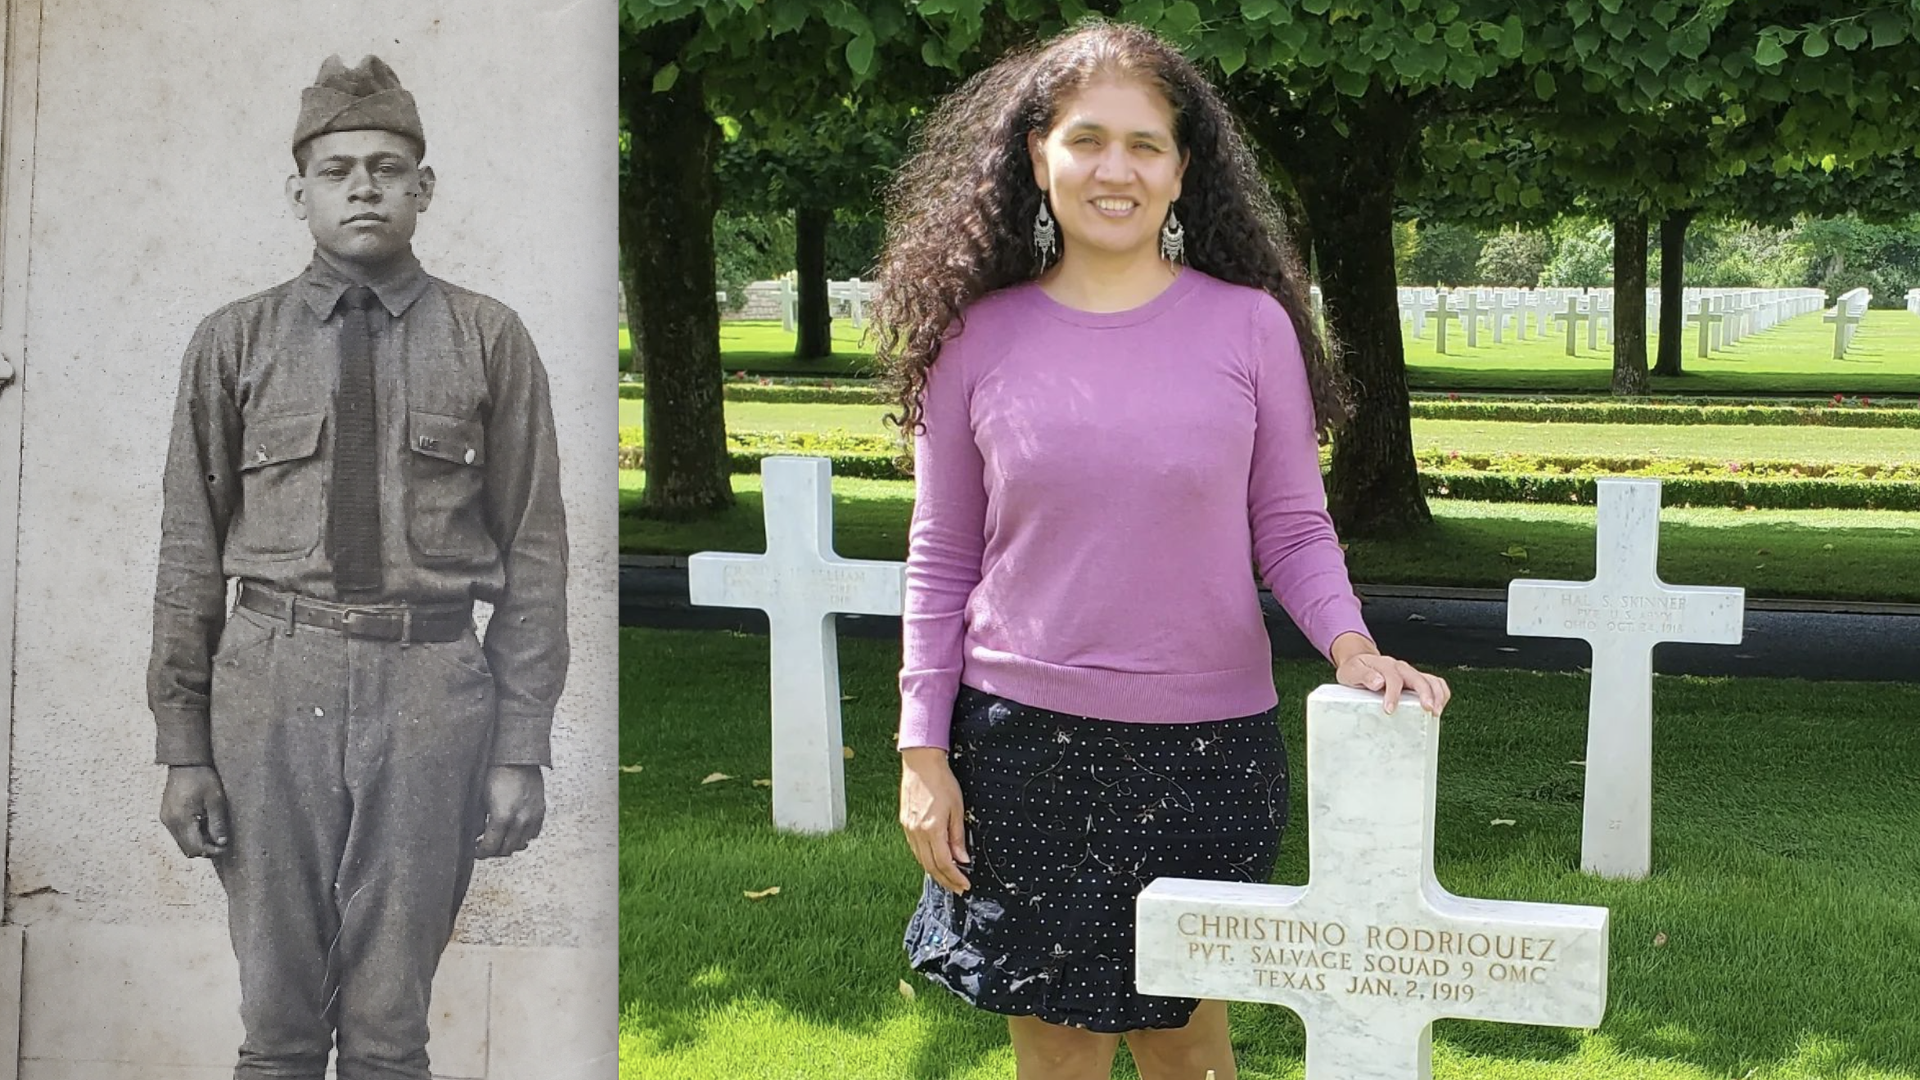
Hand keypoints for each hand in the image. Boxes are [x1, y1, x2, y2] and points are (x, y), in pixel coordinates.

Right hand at [160, 765, 230, 858]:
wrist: (185, 763)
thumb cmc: (203, 779)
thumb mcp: (216, 801)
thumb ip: (217, 823)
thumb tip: (221, 843)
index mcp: (181, 820)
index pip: (195, 847)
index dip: (211, 851)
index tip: (225, 847)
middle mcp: (170, 823)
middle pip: (187, 849)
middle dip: (205, 849)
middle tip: (221, 840)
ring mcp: (166, 820)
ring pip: (182, 843)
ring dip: (198, 842)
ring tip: (213, 830)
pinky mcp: (166, 816)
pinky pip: (178, 834)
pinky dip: (191, 834)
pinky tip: (203, 823)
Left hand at [476, 764, 545, 858]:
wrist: (517, 757)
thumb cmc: (496, 774)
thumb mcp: (480, 799)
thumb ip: (478, 821)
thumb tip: (475, 835)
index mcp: (502, 817)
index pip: (491, 847)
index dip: (481, 852)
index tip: (475, 850)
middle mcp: (520, 820)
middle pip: (507, 849)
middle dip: (494, 851)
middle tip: (485, 846)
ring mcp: (533, 816)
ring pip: (521, 844)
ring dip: (509, 845)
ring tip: (500, 839)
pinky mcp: (541, 811)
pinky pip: (533, 833)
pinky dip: (523, 836)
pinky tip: (514, 830)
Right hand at [899, 748, 970, 893]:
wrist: (921, 764)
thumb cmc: (942, 782)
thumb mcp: (957, 809)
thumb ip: (958, 837)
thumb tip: (962, 859)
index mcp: (932, 829)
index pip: (944, 863)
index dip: (955, 877)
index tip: (965, 885)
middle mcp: (917, 832)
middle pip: (931, 866)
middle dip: (945, 880)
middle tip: (958, 888)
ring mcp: (909, 828)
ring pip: (921, 859)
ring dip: (935, 872)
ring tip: (948, 879)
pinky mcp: (905, 823)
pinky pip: (915, 849)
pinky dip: (926, 859)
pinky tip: (934, 861)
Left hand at [1332, 634, 1450, 716]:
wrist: (1359, 663)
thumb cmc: (1355, 669)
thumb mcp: (1352, 671)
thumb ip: (1363, 675)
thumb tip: (1378, 682)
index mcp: (1385, 664)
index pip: (1393, 678)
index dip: (1393, 694)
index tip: (1389, 710)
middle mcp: (1401, 667)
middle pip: (1417, 678)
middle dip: (1425, 694)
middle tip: (1428, 710)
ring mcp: (1410, 673)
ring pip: (1431, 679)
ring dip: (1437, 694)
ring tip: (1436, 711)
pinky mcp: (1416, 680)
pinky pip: (1434, 683)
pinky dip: (1441, 693)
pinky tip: (1439, 706)